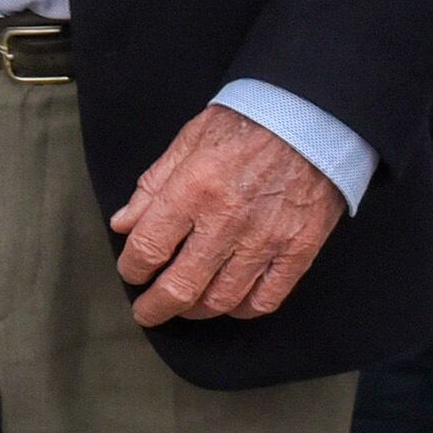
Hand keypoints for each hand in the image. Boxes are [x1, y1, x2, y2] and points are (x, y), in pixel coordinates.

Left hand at [111, 104, 345, 325]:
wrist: (309, 120)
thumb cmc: (245, 126)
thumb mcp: (186, 142)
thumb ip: (152, 187)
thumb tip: (124, 224)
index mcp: (193, 190)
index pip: (149, 247)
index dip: (132, 268)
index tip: (130, 272)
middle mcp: (227, 221)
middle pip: (182, 285)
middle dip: (156, 306)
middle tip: (146, 312)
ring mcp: (266, 241)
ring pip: (222, 300)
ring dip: (196, 311)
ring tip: (184, 307)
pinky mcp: (298, 252)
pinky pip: (266, 299)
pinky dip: (242, 310)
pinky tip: (229, 304)